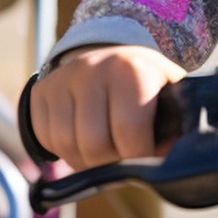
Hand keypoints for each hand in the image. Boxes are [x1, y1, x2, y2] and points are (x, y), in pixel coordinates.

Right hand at [30, 44, 185, 169]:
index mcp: (133, 69)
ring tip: (103, 152)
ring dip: (86, 161)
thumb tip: (172, 162)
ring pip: (68, 146)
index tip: (146, 157)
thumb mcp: (168, 93)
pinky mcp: (41, 91)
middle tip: (122, 157)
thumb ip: (176, 124)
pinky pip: (47, 139)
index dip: (139, 157)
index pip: (130, 133)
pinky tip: (81, 141)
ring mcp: (64, 79)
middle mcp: (94, 69)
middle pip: (95, 145)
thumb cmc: (145, 84)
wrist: (108, 55)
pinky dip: (64, 151)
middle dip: (110, 162)